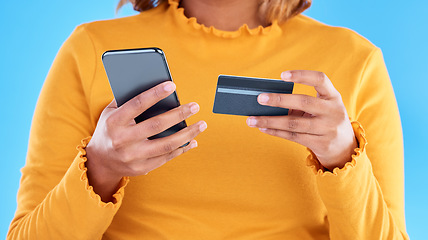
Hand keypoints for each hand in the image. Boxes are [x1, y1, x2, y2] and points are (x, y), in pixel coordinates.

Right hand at [86, 81, 206, 201]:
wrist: (99, 162)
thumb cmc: (110, 130)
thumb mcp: (110, 113)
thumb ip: (127, 99)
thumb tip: (153, 84)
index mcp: (114, 122)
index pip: (137, 105)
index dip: (155, 94)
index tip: (172, 85)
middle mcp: (122, 140)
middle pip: (156, 125)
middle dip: (179, 114)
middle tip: (195, 106)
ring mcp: (132, 156)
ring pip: (166, 145)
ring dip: (187, 134)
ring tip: (201, 124)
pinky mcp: (141, 168)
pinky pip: (166, 158)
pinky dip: (182, 148)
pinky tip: (192, 140)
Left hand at [246, 70, 356, 170]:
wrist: (344, 147)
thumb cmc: (324, 120)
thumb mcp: (321, 108)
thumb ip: (300, 102)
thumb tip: (267, 101)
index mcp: (333, 96)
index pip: (320, 79)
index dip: (302, 75)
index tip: (282, 75)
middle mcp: (333, 111)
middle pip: (304, 102)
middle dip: (279, 100)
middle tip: (260, 99)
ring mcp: (328, 128)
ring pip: (294, 123)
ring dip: (270, 121)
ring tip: (252, 119)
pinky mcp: (320, 143)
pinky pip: (293, 136)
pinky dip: (275, 132)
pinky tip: (262, 128)